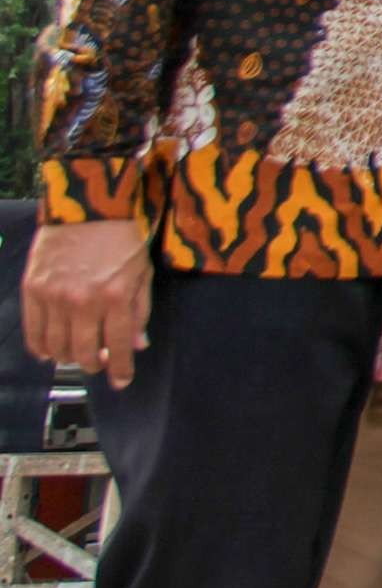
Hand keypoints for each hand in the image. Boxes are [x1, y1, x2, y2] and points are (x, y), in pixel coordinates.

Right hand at [23, 219, 151, 388]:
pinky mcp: (32, 290)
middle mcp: (82, 301)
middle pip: (83, 354)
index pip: (117, 346)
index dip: (120, 369)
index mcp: (115, 296)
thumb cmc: (121, 237)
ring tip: (77, 354)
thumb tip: (137, 345)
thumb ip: (140, 311)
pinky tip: (49, 351)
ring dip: (68, 358)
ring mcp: (53, 297)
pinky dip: (41, 348)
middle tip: (98, 364)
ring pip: (56, 348)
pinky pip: (33, 333)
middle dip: (93, 366)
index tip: (122, 381)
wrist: (87, 206)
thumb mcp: (142, 271)